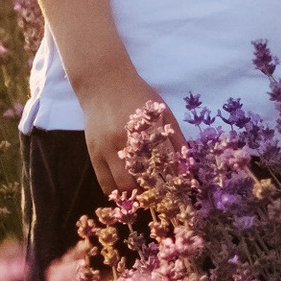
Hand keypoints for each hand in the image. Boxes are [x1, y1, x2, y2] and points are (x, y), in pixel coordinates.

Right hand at [80, 74, 167, 192]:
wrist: (104, 84)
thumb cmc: (137, 95)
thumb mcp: (162, 111)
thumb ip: (175, 137)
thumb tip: (187, 164)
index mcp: (146, 131)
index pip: (163, 165)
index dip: (171, 180)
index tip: (178, 189)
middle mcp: (125, 142)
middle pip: (139, 180)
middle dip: (151, 193)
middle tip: (161, 197)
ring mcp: (106, 149)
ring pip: (120, 184)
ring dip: (134, 195)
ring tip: (145, 197)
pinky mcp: (93, 153)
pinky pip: (104, 181)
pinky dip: (115, 192)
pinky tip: (126, 194)